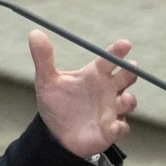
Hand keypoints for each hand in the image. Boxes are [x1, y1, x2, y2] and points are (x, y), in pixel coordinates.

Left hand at [28, 30, 138, 157]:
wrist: (55, 132)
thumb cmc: (56, 102)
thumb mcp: (46, 81)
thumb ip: (43, 58)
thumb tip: (34, 33)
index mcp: (95, 74)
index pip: (110, 59)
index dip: (118, 52)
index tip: (125, 44)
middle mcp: (107, 90)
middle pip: (127, 77)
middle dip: (130, 72)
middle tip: (131, 68)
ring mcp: (112, 110)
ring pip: (128, 101)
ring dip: (127, 100)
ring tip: (121, 99)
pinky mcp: (111, 129)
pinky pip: (121, 128)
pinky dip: (119, 127)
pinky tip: (113, 127)